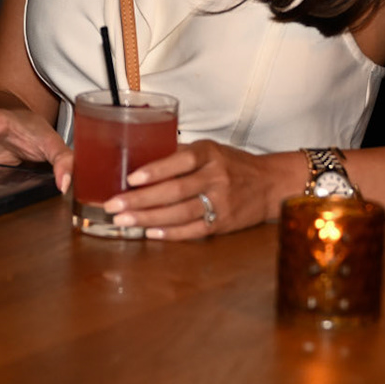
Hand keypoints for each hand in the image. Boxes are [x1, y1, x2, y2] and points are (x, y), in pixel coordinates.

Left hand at [104, 141, 297, 240]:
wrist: (270, 184)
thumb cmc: (233, 163)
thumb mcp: (210, 149)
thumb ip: (180, 153)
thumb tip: (141, 156)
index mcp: (210, 154)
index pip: (180, 160)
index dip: (155, 170)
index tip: (131, 178)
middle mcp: (216, 177)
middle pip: (175, 191)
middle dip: (140, 200)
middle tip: (114, 205)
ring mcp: (221, 203)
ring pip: (180, 213)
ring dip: (149, 218)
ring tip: (125, 221)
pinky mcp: (224, 223)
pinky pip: (194, 230)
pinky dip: (171, 233)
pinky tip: (150, 233)